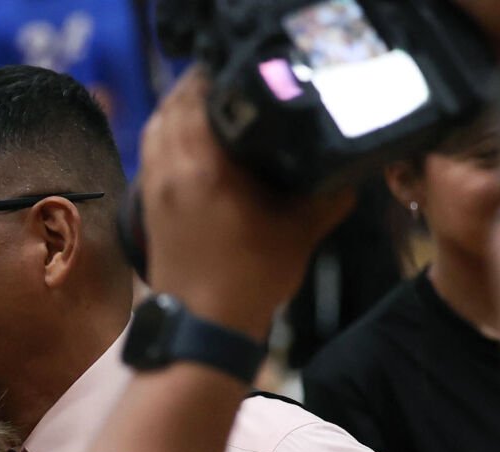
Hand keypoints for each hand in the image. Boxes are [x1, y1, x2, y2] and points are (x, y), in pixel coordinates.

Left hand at [138, 71, 354, 338]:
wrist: (204, 327)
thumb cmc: (249, 280)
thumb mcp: (301, 230)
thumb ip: (329, 192)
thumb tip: (352, 169)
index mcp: (204, 166)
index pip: (200, 97)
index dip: (220, 79)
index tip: (245, 77)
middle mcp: (170, 169)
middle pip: (173, 105)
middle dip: (199, 91)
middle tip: (230, 88)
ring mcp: (154, 187)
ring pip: (156, 127)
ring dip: (179, 111)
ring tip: (213, 108)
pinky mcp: (148, 204)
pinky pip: (151, 153)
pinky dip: (168, 138)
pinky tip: (194, 145)